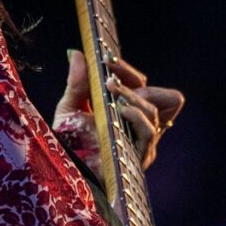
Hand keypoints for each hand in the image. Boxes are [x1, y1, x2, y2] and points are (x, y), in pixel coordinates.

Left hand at [56, 50, 184, 170]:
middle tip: (109, 78)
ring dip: (132, 96)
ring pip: (155, 110)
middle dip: (133, 80)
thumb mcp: (70, 108)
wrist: (66, 173)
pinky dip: (137, 116)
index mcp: (128, 111)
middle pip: (159, 94)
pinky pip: (150, 131)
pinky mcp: (139, 156)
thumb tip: (76, 53)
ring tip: (111, 90)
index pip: (140, 84)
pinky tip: (121, 110)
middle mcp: (140, 126)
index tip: (106, 58)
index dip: (126, 70)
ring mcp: (143, 141)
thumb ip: (77, 82)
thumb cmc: (69, 145)